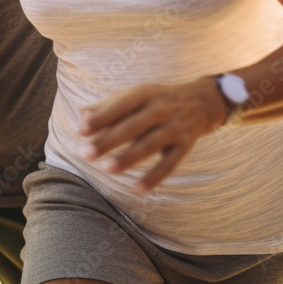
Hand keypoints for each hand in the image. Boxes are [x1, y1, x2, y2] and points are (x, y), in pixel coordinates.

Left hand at [79, 79, 226, 191]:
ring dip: (128, 157)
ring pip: (150, 145)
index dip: (101, 117)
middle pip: (132, 126)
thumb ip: (109, 106)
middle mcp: (161, 109)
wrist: (202, 101)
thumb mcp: (137, 95)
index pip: (121, 105)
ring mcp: (175, 128)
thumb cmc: (158, 100)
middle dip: (109, 140)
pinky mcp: (185, 145)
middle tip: (86, 153)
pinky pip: (169, 164)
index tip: (80, 130)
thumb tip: (81, 115)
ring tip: (107, 168)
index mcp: (145, 93)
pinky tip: (136, 189)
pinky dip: (154, 177)